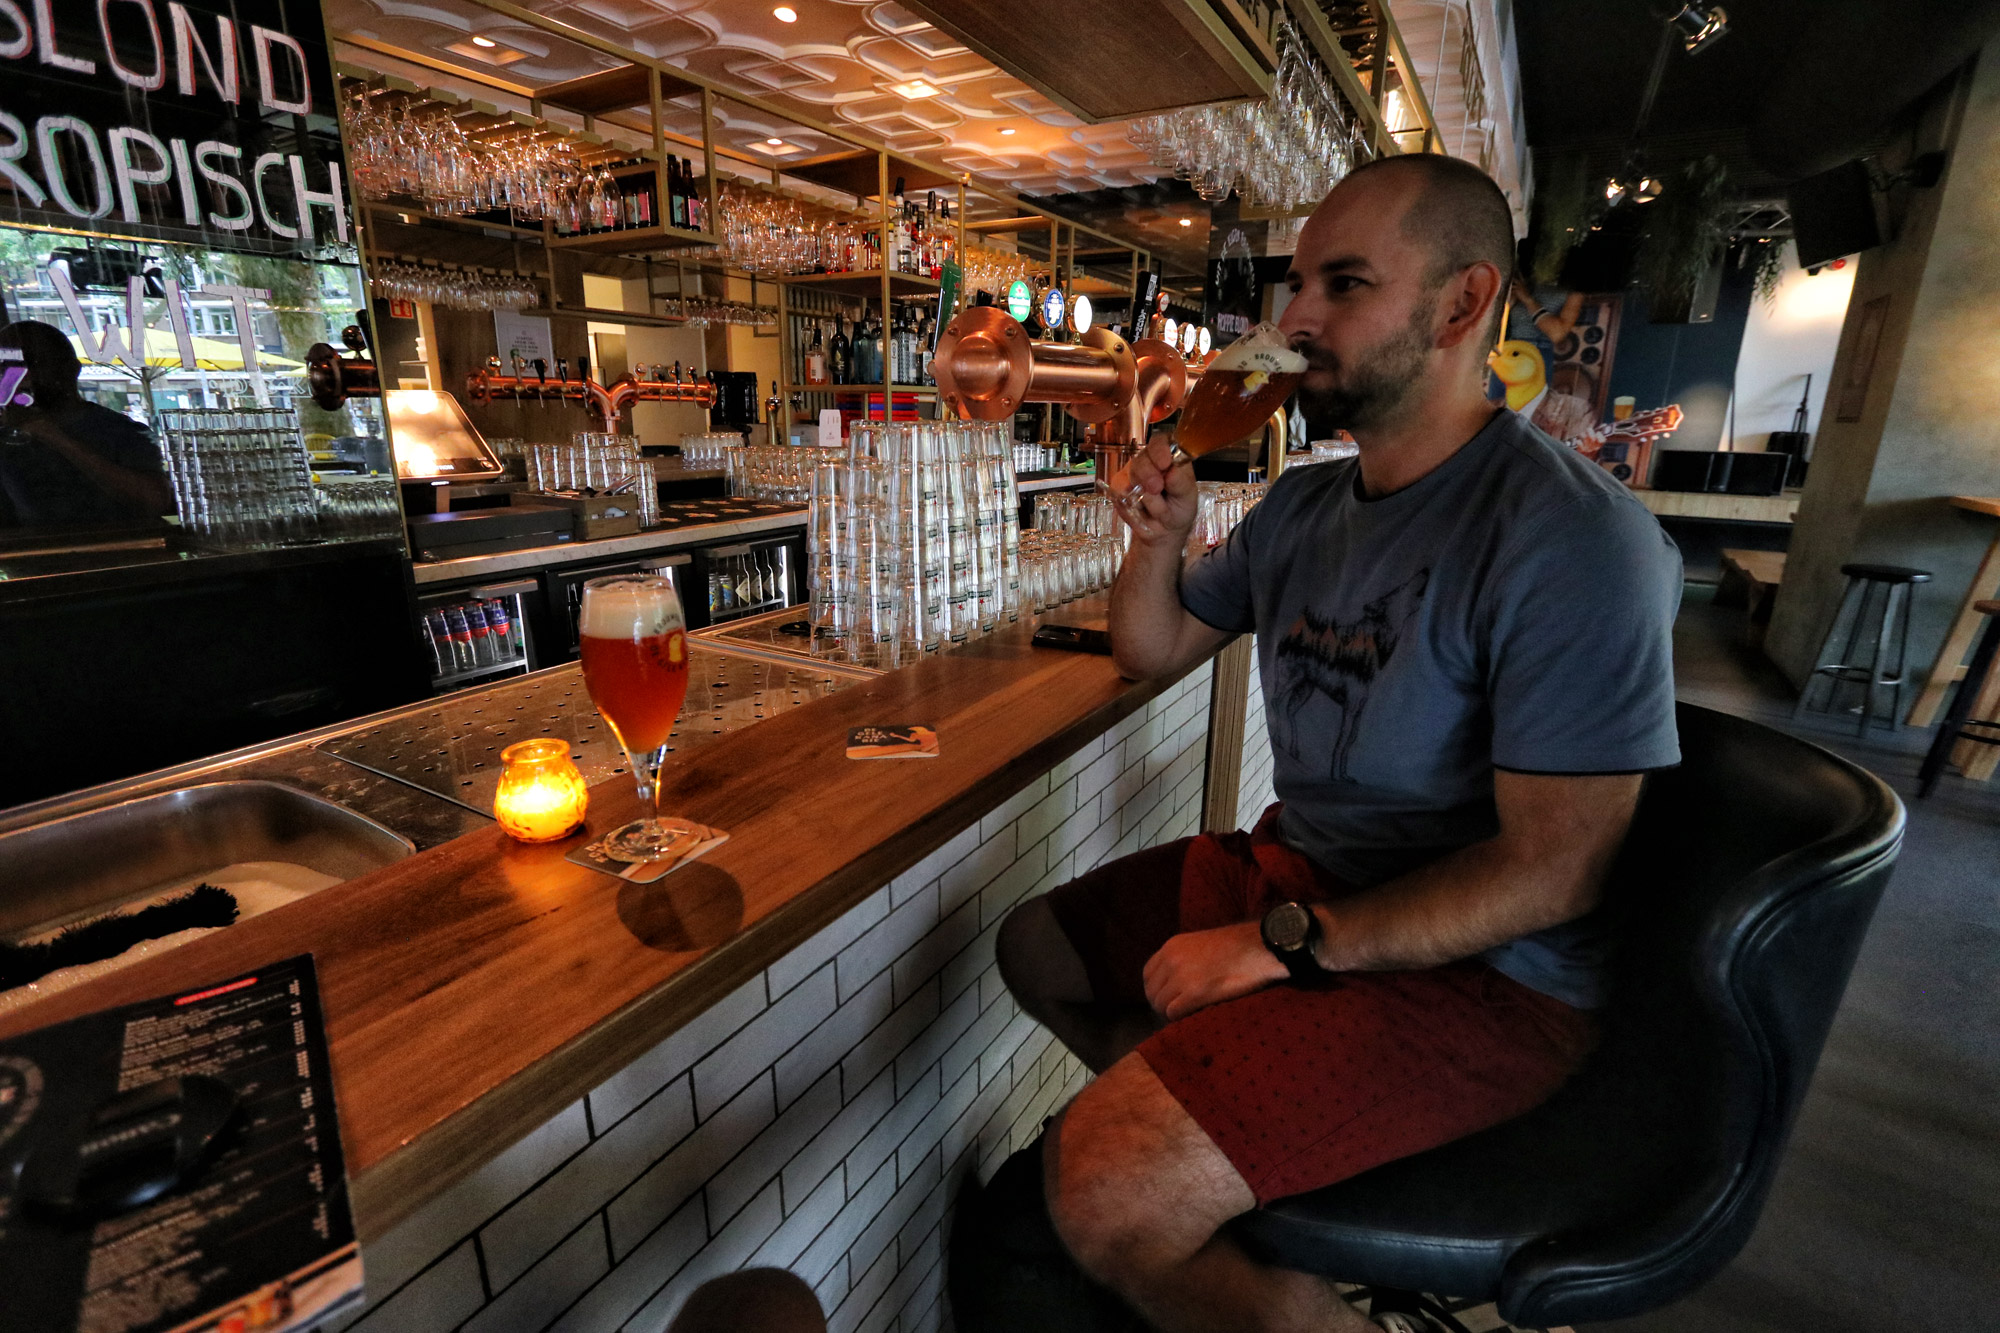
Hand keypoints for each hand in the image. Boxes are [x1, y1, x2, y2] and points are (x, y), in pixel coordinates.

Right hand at [1112, 431, 1196, 547]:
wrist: (1166, 530)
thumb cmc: (1179, 508)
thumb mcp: (1188, 497)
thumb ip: (1181, 483)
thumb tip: (1171, 472)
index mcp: (1168, 455)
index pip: (1161, 441)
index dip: (1160, 450)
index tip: (1164, 463)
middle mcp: (1149, 460)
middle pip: (1141, 459)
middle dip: (1148, 474)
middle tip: (1156, 489)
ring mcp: (1131, 473)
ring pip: (1130, 476)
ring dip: (1145, 497)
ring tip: (1157, 508)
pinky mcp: (1118, 487)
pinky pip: (1119, 492)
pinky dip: (1132, 505)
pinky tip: (1142, 510)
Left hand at [1142, 921, 1287, 1020]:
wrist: (1259, 947)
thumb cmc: (1237, 948)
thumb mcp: (1200, 944)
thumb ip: (1183, 958)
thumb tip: (1173, 980)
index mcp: (1172, 946)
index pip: (1148, 974)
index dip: (1156, 990)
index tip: (1167, 998)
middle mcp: (1172, 960)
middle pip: (1151, 992)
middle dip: (1161, 1004)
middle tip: (1177, 1012)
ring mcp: (1182, 976)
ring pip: (1160, 1004)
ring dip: (1171, 1012)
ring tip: (1187, 1014)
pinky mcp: (1195, 993)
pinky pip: (1173, 1012)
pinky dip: (1180, 1017)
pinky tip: (1193, 1014)